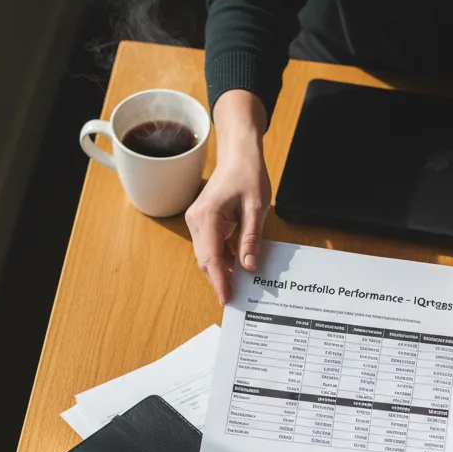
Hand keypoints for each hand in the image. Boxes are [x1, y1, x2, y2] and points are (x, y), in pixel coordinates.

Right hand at [185, 90, 269, 303]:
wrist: (238, 153)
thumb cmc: (248, 174)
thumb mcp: (256, 208)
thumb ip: (250, 239)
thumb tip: (248, 267)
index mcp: (207, 216)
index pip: (210, 258)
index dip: (219, 281)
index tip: (227, 298)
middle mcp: (196, 220)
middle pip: (205, 260)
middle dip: (220, 279)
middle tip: (236, 297)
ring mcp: (197, 221)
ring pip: (207, 255)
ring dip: (221, 269)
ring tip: (239, 284)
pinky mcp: (202, 222)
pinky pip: (211, 246)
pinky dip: (222, 258)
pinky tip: (237, 266)